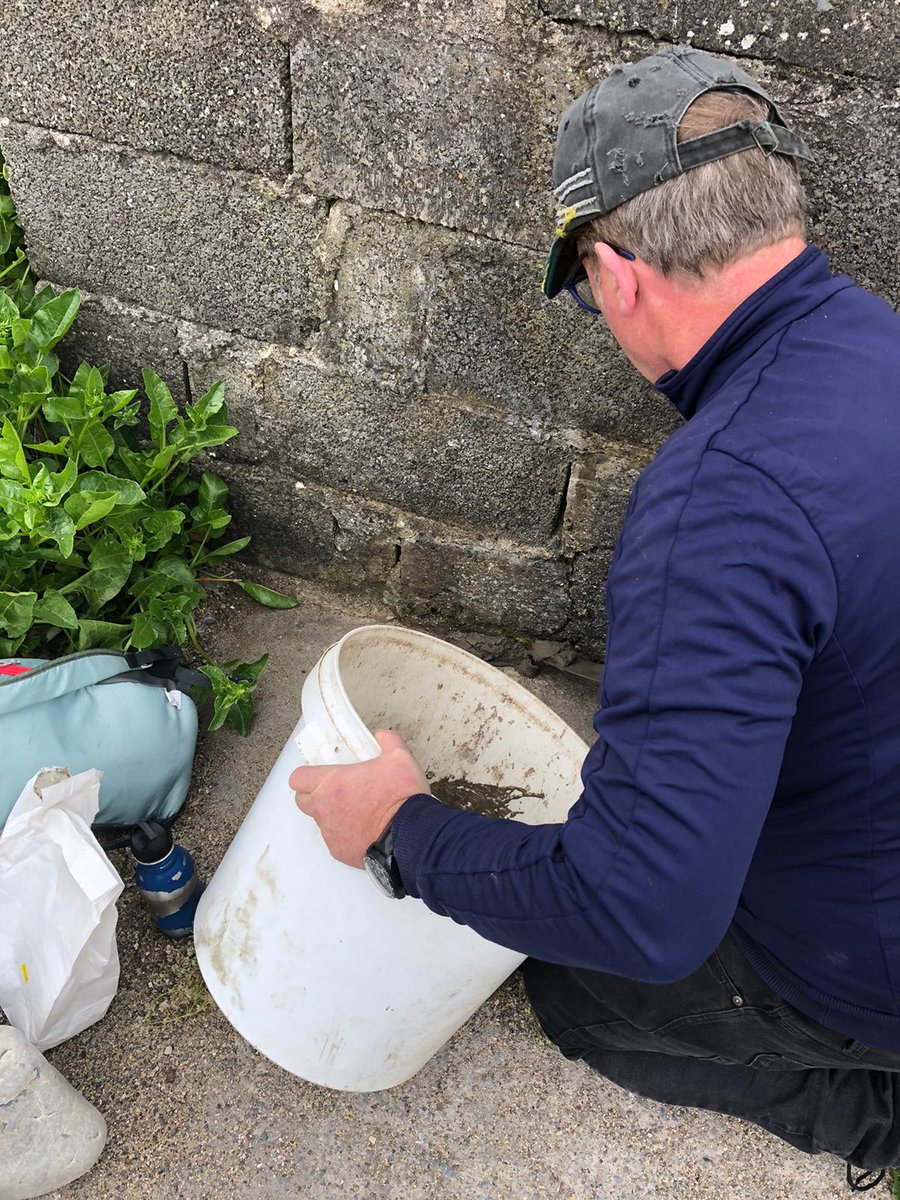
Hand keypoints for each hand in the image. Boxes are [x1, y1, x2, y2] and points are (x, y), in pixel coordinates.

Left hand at [289, 730, 428, 867]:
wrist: (412, 834)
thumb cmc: (401, 796)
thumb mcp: (400, 758)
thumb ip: (388, 741)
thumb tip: (383, 735)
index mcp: (332, 783)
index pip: (297, 779)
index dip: (306, 776)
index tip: (319, 775)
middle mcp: (324, 809)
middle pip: (303, 801)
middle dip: (315, 796)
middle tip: (338, 792)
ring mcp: (331, 833)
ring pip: (321, 822)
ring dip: (333, 816)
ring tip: (359, 812)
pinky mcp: (340, 853)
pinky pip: (336, 841)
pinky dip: (346, 836)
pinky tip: (366, 831)